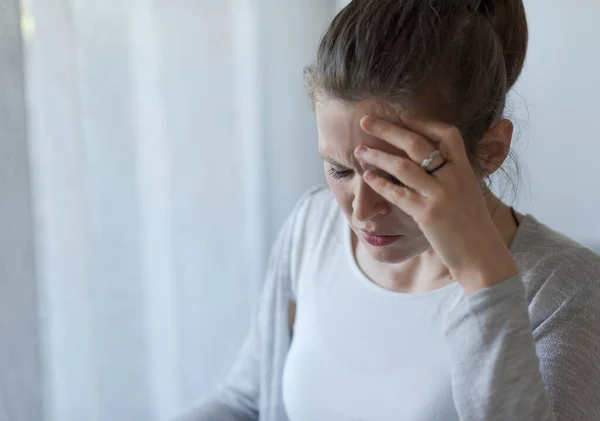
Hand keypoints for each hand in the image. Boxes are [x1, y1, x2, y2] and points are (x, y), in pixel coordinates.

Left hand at [355, 114, 516, 294]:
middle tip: (365, 120)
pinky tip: (367, 177)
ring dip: (377, 155)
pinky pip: (398, 193)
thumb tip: (433, 163)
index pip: (447, 133)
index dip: (422, 121)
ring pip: (403, 166)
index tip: (400, 114)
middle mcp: (454, 177)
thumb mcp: (469, 193)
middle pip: (417, 143)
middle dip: (388, 129)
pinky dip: (380, 183)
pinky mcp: (428, 214)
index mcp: (466, 169)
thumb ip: (453, 175)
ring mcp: (441, 195)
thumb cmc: (473, 228)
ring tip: (359, 149)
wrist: (482, 257)